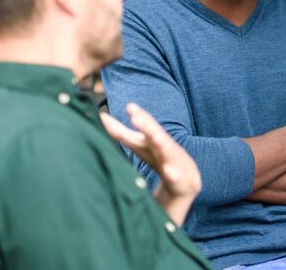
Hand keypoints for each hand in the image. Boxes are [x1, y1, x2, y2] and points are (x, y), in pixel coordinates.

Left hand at [100, 103, 201, 224]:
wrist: (185, 179)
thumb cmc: (158, 157)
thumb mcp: (139, 144)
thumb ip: (120, 131)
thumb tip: (100, 116)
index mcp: (153, 139)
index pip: (145, 125)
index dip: (139, 116)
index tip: (130, 106)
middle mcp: (163, 146)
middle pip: (155, 133)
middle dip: (147, 124)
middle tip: (136, 116)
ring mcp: (172, 161)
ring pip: (167, 151)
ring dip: (162, 143)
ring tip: (155, 137)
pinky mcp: (178, 178)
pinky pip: (175, 177)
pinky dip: (173, 174)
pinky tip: (169, 172)